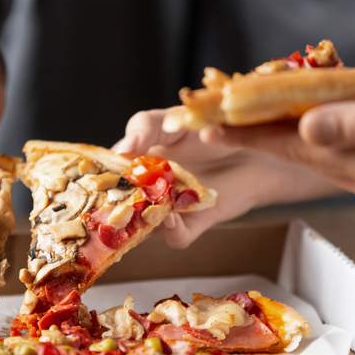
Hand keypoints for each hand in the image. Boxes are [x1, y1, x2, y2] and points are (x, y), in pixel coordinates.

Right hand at [114, 109, 339, 247]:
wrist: (260, 142)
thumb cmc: (215, 124)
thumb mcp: (175, 117)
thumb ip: (146, 128)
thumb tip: (123, 148)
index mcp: (139, 160)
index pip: (108, 173)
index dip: (98, 177)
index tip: (94, 175)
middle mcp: (151, 188)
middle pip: (121, 206)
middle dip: (111, 209)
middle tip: (107, 202)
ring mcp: (173, 206)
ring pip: (145, 226)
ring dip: (139, 222)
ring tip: (140, 209)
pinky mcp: (197, 221)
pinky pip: (178, 236)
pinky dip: (171, 231)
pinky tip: (171, 217)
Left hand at [203, 87, 354, 218]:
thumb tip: (308, 125)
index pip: (293, 147)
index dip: (249, 133)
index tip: (207, 125)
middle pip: (299, 157)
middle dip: (255, 138)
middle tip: (213, 122)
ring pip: (322, 161)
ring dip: (284, 142)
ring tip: (250, 124)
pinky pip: (347, 164)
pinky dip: (321, 147)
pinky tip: (316, 135)